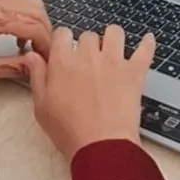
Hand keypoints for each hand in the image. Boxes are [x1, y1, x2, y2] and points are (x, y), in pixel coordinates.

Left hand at [0, 0, 51, 80]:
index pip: (33, 25)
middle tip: (45, 52)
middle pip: (37, 10)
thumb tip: (34, 68)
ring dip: (39, 23)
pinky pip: (20, 3)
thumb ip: (12, 67)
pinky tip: (20, 37)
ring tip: (34, 45)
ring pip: (32, 3)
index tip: (49, 57)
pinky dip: (28, 17)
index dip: (46, 43)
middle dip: (46, 32)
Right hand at [26, 25, 154, 160]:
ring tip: (112, 47)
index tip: (64, 48)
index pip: (62, 33)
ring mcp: (113, 61)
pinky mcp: (134, 72)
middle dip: (87, 44)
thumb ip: (37, 76)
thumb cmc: (70, 131)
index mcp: (63, 62)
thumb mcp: (41, 107)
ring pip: (114, 32)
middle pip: (88, 35)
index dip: (62, 40)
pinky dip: (147, 44)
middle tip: (87, 60)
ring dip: (112, 38)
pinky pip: (144, 50)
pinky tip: (147, 40)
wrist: (102, 146)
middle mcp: (88, 56)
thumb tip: (32, 56)